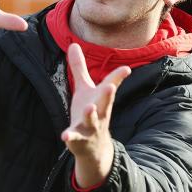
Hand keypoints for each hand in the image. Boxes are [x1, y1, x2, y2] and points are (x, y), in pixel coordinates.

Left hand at [61, 43, 130, 186]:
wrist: (94, 148)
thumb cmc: (90, 112)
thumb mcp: (84, 89)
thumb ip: (79, 68)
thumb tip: (73, 43)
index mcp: (101, 98)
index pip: (111, 85)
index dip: (118, 77)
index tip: (127, 68)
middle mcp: (99, 112)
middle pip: (105, 103)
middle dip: (108, 95)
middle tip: (111, 87)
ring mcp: (90, 126)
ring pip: (92, 120)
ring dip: (91, 114)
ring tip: (89, 107)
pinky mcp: (79, 138)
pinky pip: (75, 137)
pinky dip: (70, 137)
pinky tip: (64, 137)